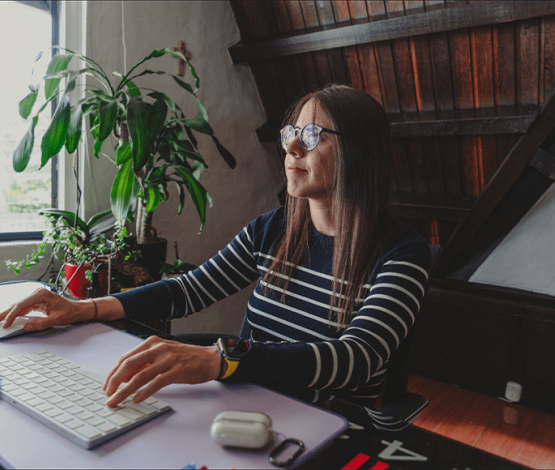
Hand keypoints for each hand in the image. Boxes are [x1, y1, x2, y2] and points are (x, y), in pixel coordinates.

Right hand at [0, 288, 90, 331]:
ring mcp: (37, 296)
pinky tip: (10, 319)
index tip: (5, 324)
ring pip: (19, 306)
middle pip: (17, 304)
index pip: (21, 305)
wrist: (78, 309)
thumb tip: (26, 327)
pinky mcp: (37, 301)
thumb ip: (41, 323)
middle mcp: (37, 293)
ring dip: (10, 314)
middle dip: (6, 313)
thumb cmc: (70, 312)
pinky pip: (24, 308)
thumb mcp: (57, 320)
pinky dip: (17, 314)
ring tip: (0, 321)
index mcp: (41, 295)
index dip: (11, 316)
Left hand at [103, 335, 220, 406]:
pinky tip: (137, 399)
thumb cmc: (186, 358)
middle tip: (107, 395)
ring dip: (124, 391)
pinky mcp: (177, 370)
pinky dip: (144, 392)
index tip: (106, 385)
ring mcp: (168, 359)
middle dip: (114, 382)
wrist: (210, 359)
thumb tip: (124, 377)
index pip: (126, 358)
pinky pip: (156, 383)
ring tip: (116, 401)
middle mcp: (158, 348)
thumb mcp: (163, 355)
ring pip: (139, 376)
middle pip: (128, 365)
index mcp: (152, 343)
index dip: (113, 373)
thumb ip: (144, 364)